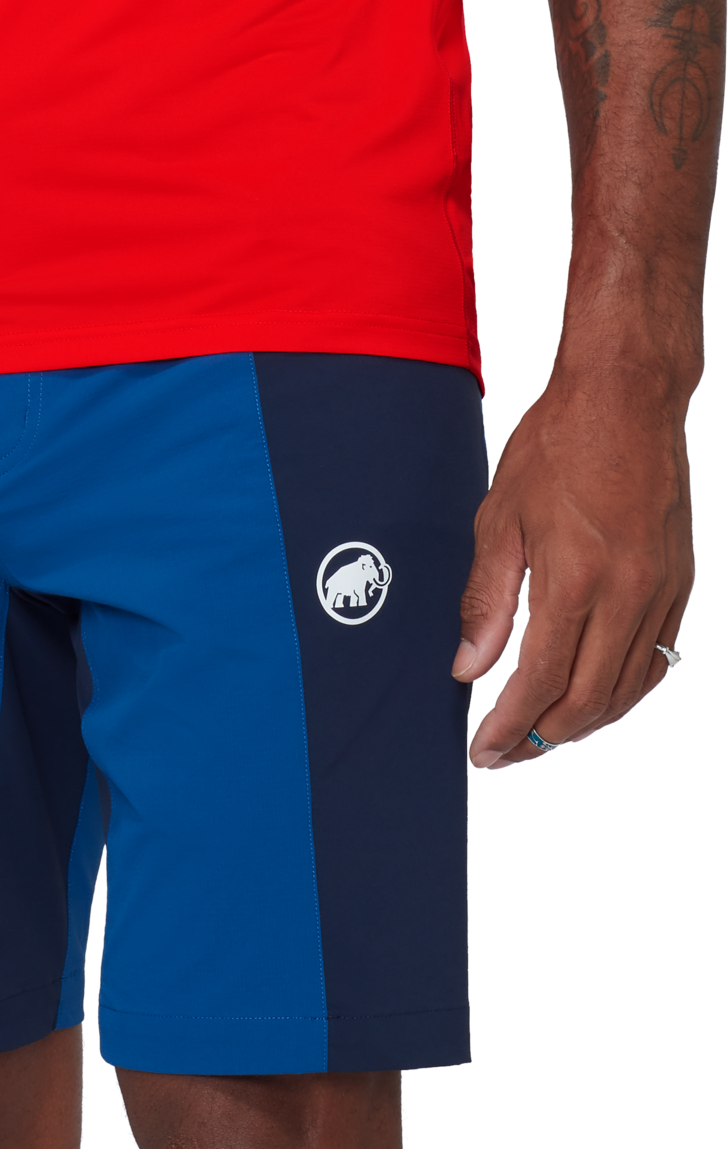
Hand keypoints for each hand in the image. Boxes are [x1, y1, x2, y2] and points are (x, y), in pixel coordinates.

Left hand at [452, 363, 693, 767]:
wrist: (628, 397)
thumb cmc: (559, 442)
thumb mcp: (501, 514)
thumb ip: (486, 598)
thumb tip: (469, 666)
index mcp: (575, 580)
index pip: (540, 683)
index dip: (509, 726)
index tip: (482, 750)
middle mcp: (626, 597)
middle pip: (587, 702)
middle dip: (542, 739)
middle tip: (507, 752)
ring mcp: (661, 594)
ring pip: (627, 691)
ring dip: (584, 724)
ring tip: (543, 733)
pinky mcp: (680, 585)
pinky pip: (656, 661)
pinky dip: (624, 692)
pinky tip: (597, 696)